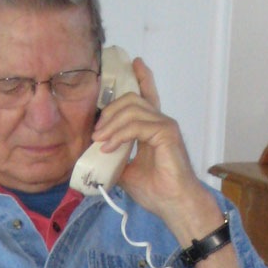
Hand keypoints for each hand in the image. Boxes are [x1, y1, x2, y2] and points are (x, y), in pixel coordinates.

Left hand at [92, 58, 220, 240]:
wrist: (173, 204)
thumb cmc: (155, 190)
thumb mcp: (125, 170)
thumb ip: (114, 156)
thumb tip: (93, 154)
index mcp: (153, 127)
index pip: (147, 95)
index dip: (141, 77)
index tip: (133, 62)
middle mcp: (161, 121)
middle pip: (131, 99)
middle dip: (109, 111)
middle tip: (96, 133)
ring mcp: (165, 125)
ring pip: (132, 109)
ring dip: (110, 124)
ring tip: (99, 141)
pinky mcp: (167, 133)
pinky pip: (137, 125)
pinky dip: (119, 135)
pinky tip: (109, 147)